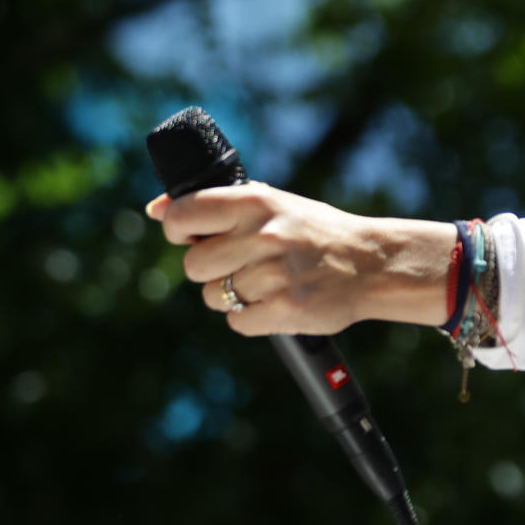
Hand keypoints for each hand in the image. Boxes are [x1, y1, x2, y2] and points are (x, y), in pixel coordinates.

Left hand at [145, 186, 454, 333]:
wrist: (371, 263)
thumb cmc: (312, 232)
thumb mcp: (269, 204)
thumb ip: (214, 205)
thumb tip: (154, 210)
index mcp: (255, 201)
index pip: (183, 216)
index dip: (180, 231)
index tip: (194, 237)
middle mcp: (264, 235)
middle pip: (194, 267)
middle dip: (210, 270)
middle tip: (241, 264)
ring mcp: (275, 275)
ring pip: (214, 297)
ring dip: (232, 296)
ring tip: (264, 283)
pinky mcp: (286, 310)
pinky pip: (238, 322)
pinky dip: (251, 317)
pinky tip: (275, 301)